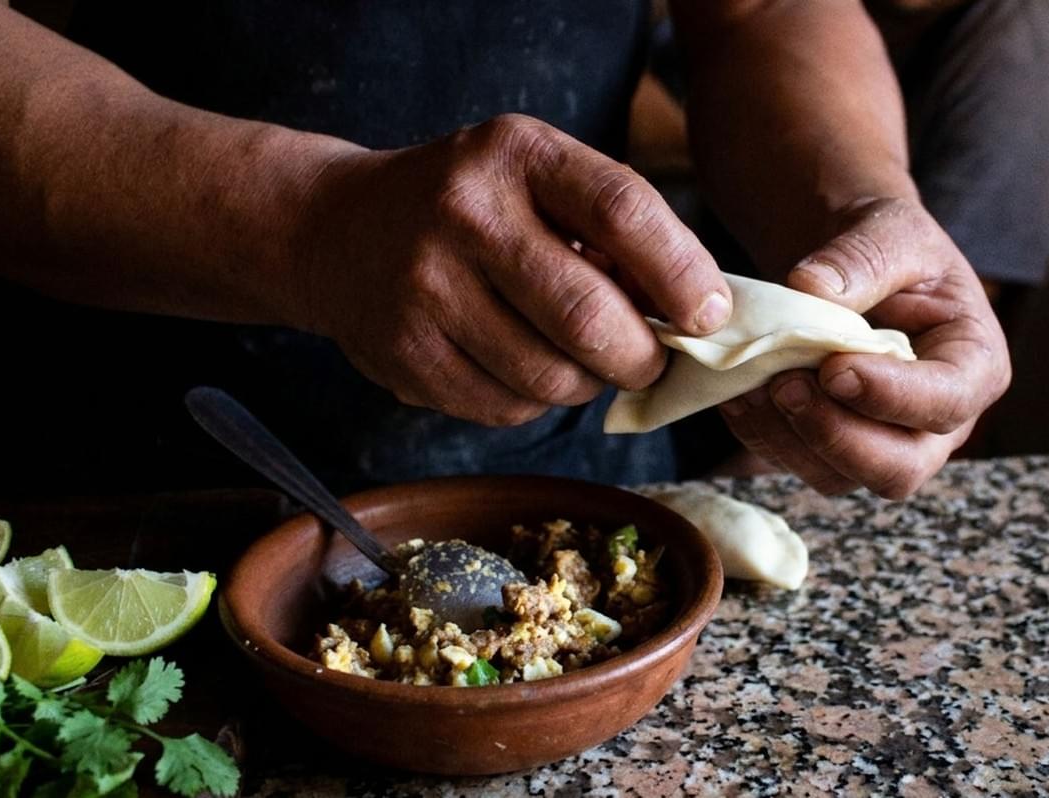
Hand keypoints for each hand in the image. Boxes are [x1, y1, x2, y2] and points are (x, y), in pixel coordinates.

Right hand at [292, 114, 730, 425]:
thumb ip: (613, 232)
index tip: (710, 316)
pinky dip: (534, 402)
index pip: (622, 210)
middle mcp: (466, 213)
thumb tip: (693, 313)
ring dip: (587, 384)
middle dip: (639, 356)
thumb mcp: (538, 181)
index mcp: (517, 154)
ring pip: (550, 376)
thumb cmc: (472, 207)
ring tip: (578, 359)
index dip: (680, 273)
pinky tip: (522, 368)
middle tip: (648, 362)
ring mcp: (426, 287)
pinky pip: (505, 408)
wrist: (338, 231)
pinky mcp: (404, 353)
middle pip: (586, 314)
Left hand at [719, 197, 1010, 497]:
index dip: (891, 396)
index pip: (946, 403)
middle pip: (898, 469)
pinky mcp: (828, 448)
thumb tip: (811, 288)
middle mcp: (933, 422)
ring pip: (838, 476)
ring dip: (788, 438)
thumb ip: (864, 258)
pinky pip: (793, 462)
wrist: (854, 266)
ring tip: (753, 385)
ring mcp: (881, 442)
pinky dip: (760, 433)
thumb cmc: (891, 248)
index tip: (835, 368)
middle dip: (836, 436)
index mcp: (972, 366)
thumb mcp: (891, 231)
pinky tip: (739, 393)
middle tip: (786, 386)